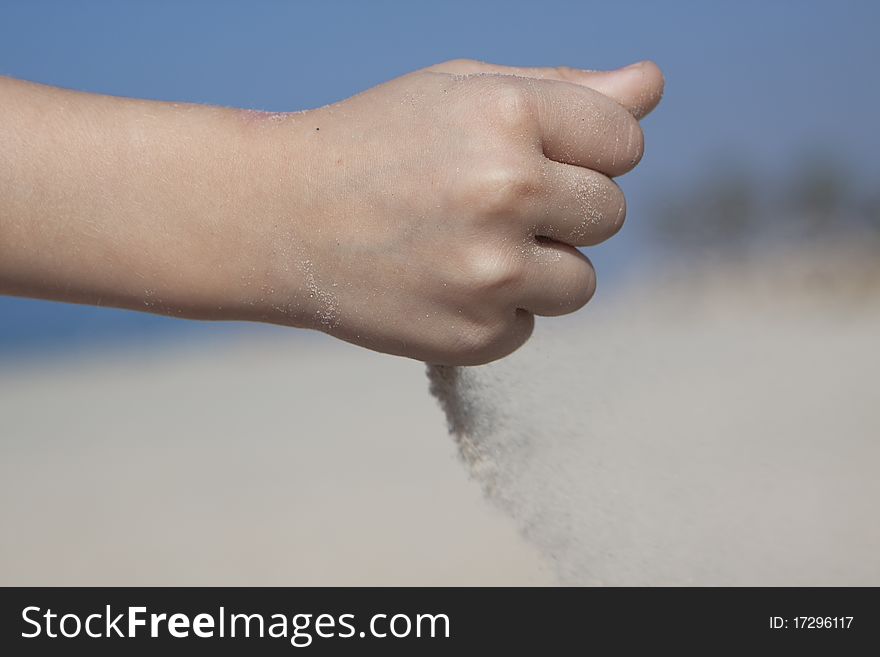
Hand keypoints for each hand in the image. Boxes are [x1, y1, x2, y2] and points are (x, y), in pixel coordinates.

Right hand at [257, 59, 663, 363]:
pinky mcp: (474, 336)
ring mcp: (490, 273)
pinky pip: (529, 324)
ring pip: (580, 280)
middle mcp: (505, 193)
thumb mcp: (460, 93)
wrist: (280, 220)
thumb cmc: (375, 145)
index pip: (624, 140)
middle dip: (565, 209)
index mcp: (507, 116)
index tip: (535, 157)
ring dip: (539, 267)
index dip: (585, 150)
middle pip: (610, 212)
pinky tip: (441, 285)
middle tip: (488, 204)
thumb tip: (654, 85)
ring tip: (465, 248)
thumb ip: (565, 91)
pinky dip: (497, 310)